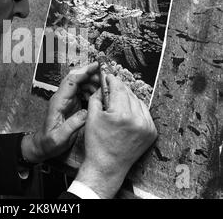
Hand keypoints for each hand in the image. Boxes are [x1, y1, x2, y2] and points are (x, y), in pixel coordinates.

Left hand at [21, 63, 99, 162]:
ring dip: (92, 82)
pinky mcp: (71, 104)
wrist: (43, 146)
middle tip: (106, 76)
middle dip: (91, 74)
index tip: (96, 66)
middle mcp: (62, 98)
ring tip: (105, 86)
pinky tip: (99, 94)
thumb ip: (72, 125)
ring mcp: (67, 100)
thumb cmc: (49, 142)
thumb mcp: (60, 137)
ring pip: (80, 84)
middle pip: (76, 79)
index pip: (71, 81)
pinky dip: (91, 90)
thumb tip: (86, 112)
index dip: (84, 72)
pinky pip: (82, 92)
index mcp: (58, 102)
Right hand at [76, 75, 157, 198]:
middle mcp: (137, 120)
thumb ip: (97, 97)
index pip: (119, 88)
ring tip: (118, 101)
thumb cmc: (97, 144)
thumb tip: (103, 85)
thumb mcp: (92, 117)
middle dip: (120, 88)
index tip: (109, 76)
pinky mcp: (151, 132)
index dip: (113, 79)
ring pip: (138, 102)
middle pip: (129, 93)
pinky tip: (127, 112)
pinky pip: (145, 113)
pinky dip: (136, 109)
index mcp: (121, 115)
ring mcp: (147, 127)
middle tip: (111, 87)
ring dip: (129, 98)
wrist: (107, 166)